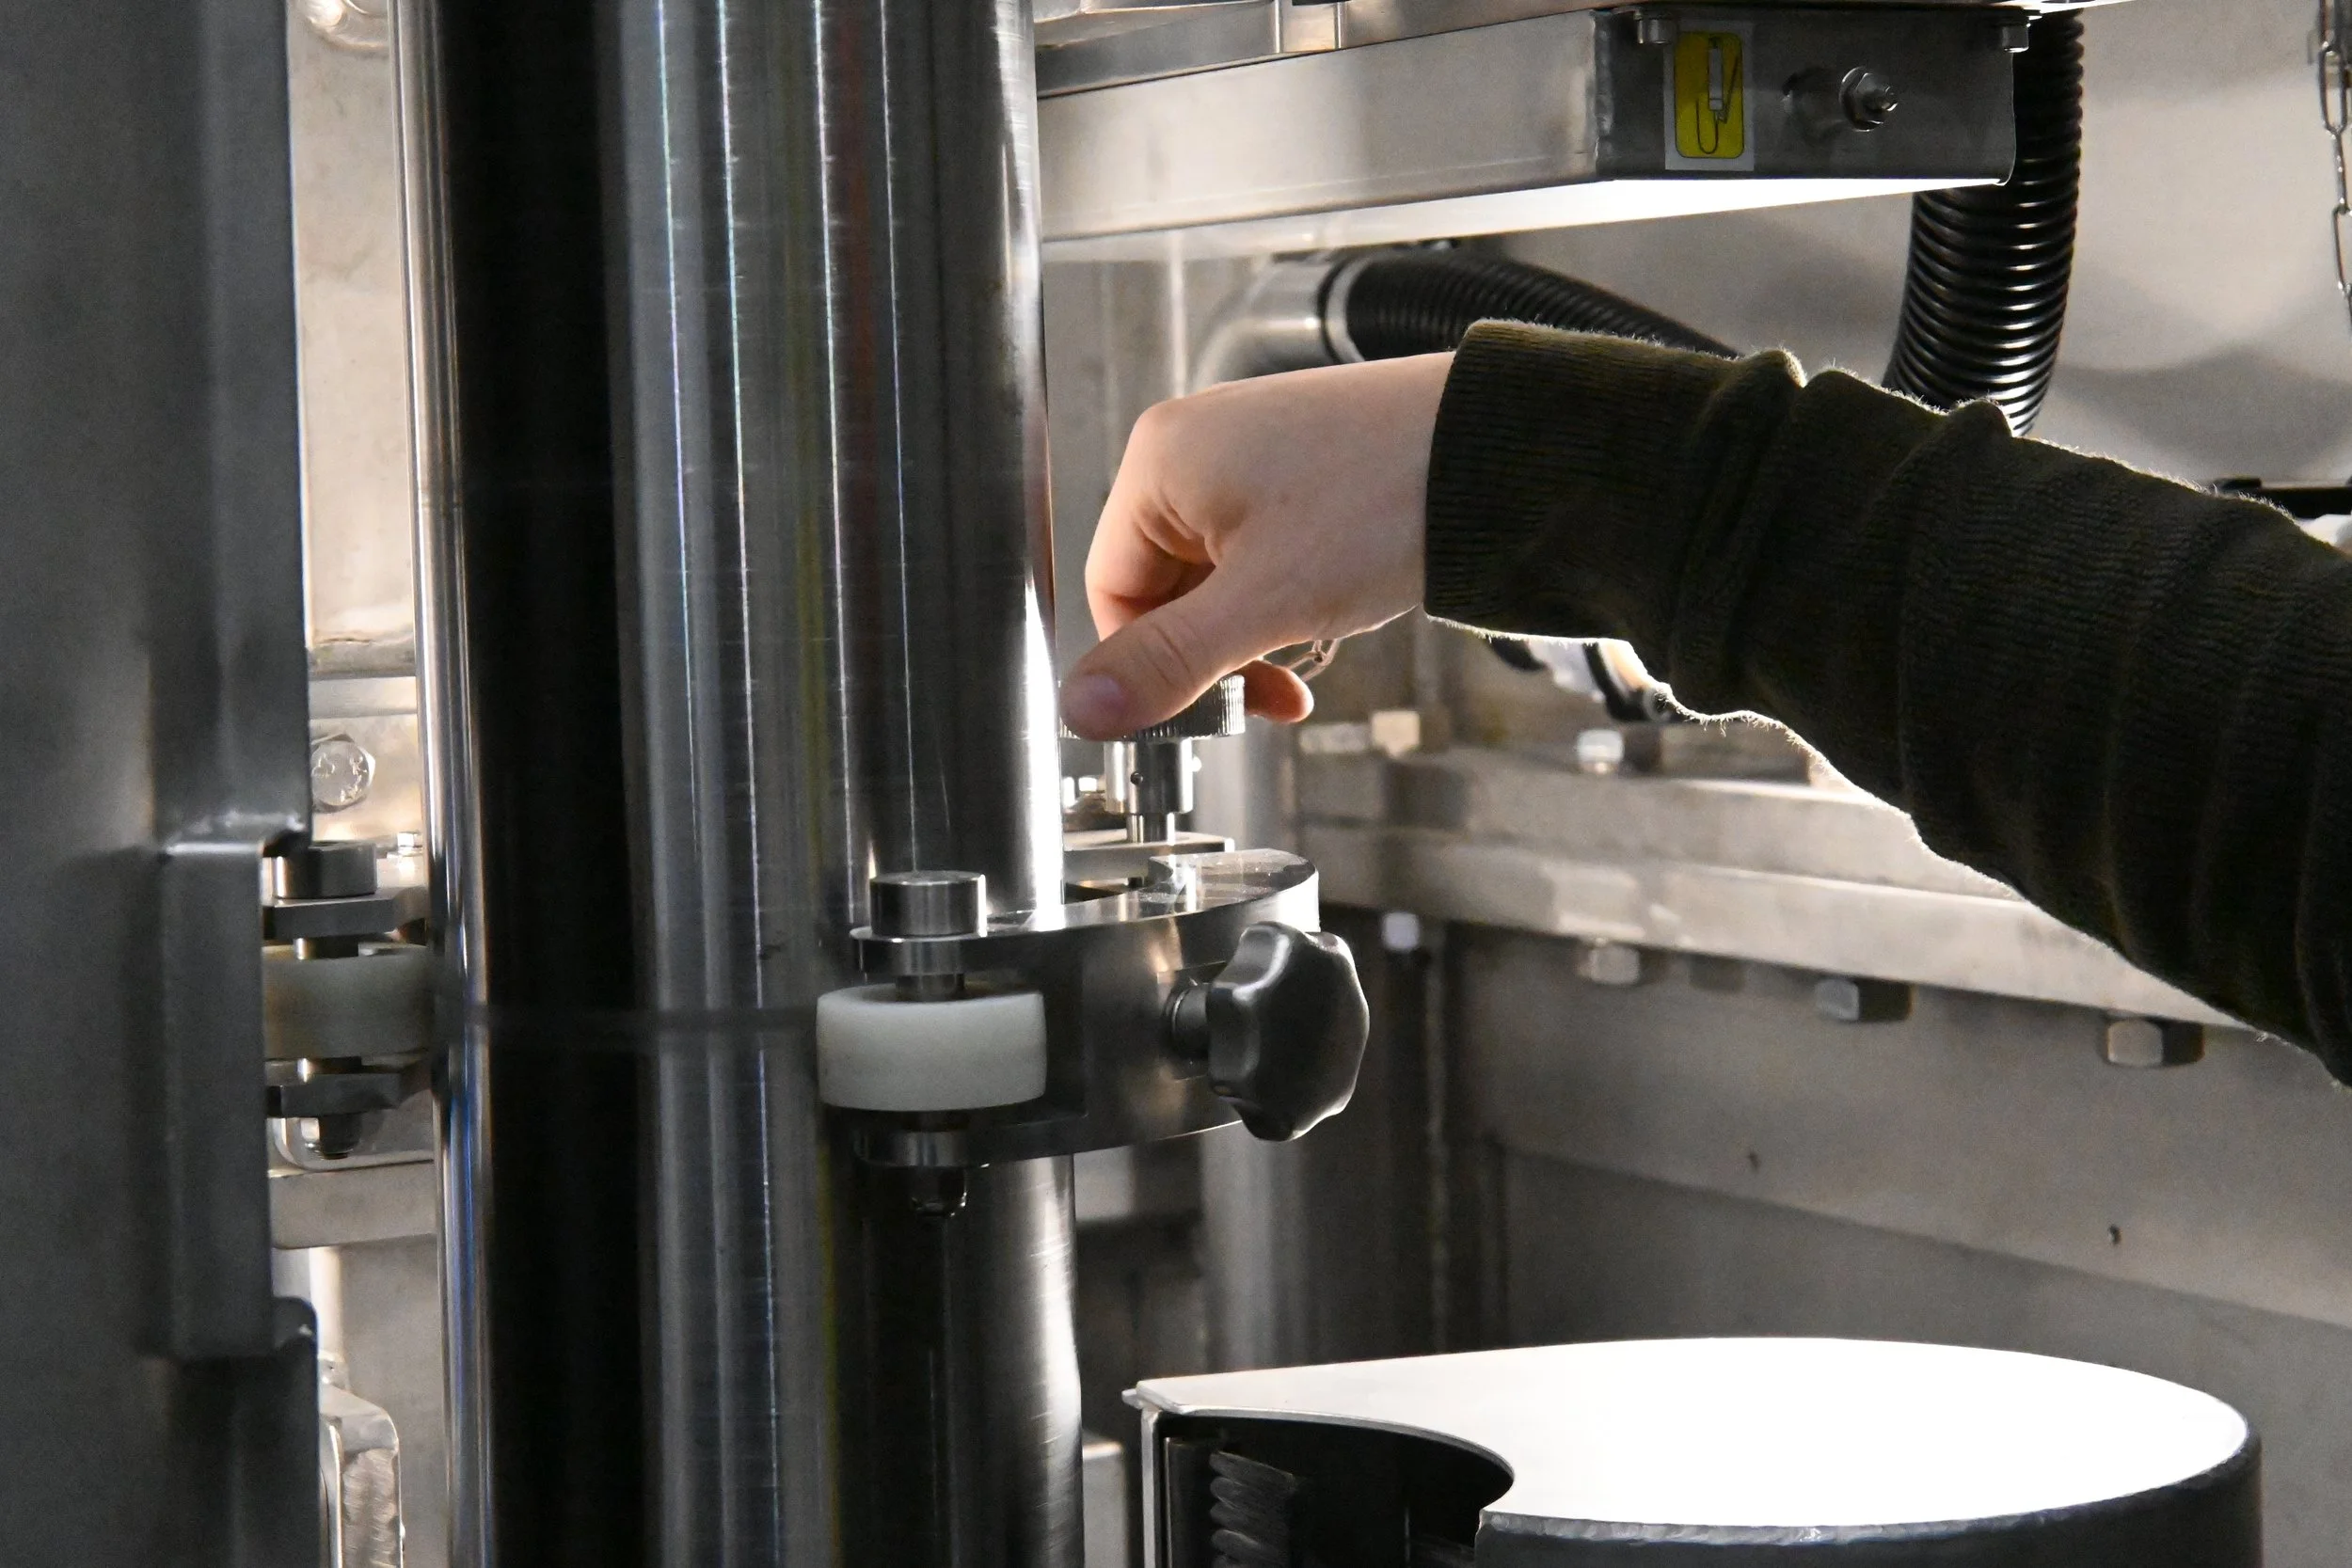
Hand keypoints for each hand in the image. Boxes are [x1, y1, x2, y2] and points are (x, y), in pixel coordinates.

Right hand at [1059, 352, 1451, 739]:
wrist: (1501, 451)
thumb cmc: (1385, 498)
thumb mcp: (1264, 602)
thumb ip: (1167, 662)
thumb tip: (1082, 709)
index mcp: (1159, 460)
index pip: (1110, 591)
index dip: (1155, 663)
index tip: (1208, 706)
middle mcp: (1194, 444)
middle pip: (1163, 586)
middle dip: (1216, 649)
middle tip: (1272, 689)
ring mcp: (1248, 451)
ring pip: (1216, 576)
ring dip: (1255, 628)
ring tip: (1309, 643)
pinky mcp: (1297, 465)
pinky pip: (1260, 550)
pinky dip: (1286, 594)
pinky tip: (1331, 606)